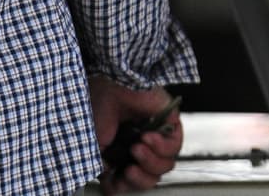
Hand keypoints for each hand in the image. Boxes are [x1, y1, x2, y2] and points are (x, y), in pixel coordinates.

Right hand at [89, 77, 182, 192]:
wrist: (109, 84)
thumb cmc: (97, 108)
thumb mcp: (93, 144)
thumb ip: (102, 165)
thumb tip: (110, 177)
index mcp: (119, 154)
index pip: (126, 182)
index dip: (122, 186)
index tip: (115, 179)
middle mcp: (138, 147)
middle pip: (150, 178)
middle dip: (139, 179)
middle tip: (129, 167)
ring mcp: (156, 137)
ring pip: (164, 166)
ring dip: (150, 161)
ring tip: (137, 146)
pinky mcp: (170, 124)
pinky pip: (174, 147)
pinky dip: (161, 146)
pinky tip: (147, 136)